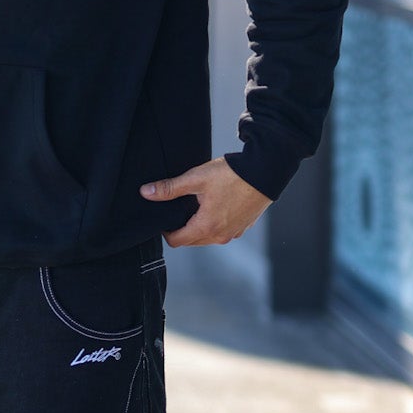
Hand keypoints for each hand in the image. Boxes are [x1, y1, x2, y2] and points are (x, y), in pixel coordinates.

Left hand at [139, 157, 269, 246]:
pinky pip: (222, 231)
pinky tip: (215, 205)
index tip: (164, 217)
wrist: (266, 170)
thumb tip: (146, 192)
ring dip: (198, 226)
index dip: (165, 231)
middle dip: (181, 229)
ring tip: (196, 205)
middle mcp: (220, 236)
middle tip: (178, 208)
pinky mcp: (243, 227)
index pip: (177, 241)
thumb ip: (169, 188)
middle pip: (191, 241)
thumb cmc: (233, 174)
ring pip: (207, 237)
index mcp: (206, 227)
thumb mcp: (196, 178)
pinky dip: (214, 223)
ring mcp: (234, 233)